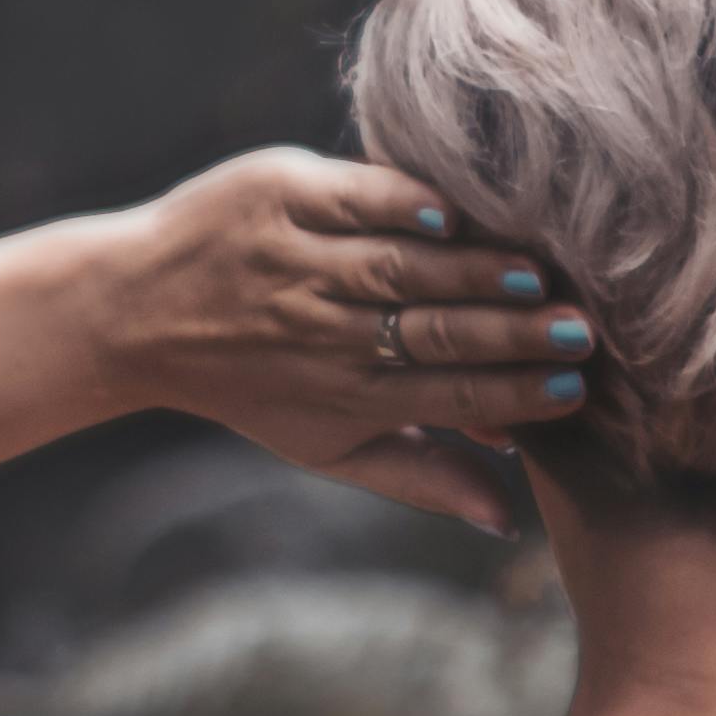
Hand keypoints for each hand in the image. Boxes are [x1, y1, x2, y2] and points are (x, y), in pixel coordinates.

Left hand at [94, 153, 594, 540]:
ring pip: (401, 269)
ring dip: (474, 274)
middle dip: (511, 337)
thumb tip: (507, 520)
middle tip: (579, 332)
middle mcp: (320, 332)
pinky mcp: (280, 194)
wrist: (135, 314)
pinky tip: (455, 218)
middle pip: (432, 334)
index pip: (444, 395)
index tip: (572, 390)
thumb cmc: (254, 384)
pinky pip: (355, 200)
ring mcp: (297, 260)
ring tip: (538, 278)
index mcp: (343, 395)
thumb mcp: (330, 446)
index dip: (511, 396)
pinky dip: (405, 207)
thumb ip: (422, 474)